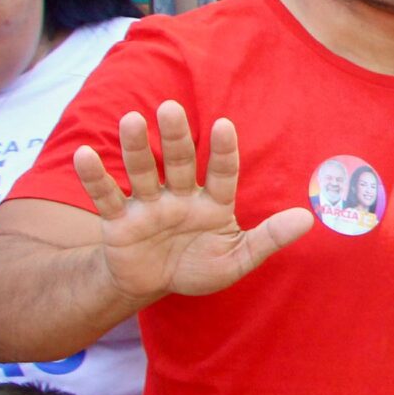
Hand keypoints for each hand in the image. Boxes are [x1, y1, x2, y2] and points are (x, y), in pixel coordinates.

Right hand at [72, 103, 312, 306]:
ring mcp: (148, 205)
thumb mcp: (237, 259)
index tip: (225, 125)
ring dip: (136, 148)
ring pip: (142, 171)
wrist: (155, 285)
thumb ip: (268, 239)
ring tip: (130, 120)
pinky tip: (86, 154)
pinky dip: (95, 178)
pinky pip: (106, 196)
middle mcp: (181, 196)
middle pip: (179, 163)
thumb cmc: (199, 266)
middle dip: (175, 137)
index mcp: (214, 203)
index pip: (222, 173)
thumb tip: (308, 219)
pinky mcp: (119, 220)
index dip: (223, 152)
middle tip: (170, 109)